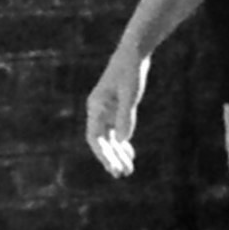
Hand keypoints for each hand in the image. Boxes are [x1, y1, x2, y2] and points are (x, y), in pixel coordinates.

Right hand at [85, 52, 146, 176]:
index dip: (102, 154)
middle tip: (121, 174)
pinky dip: (123, 144)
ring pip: (110, 139)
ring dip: (117, 154)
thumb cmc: (130, 71)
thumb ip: (126, 116)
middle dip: (111, 158)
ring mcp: (107, 111)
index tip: (111, 167)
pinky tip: (130, 154)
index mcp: (96, 107)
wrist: (133, 54)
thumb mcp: (130, 93)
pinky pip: (117, 132)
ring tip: (127, 170)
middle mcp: (98, 111)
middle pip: (102, 141)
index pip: (94, 137)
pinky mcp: (116, 110)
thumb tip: (122, 140)